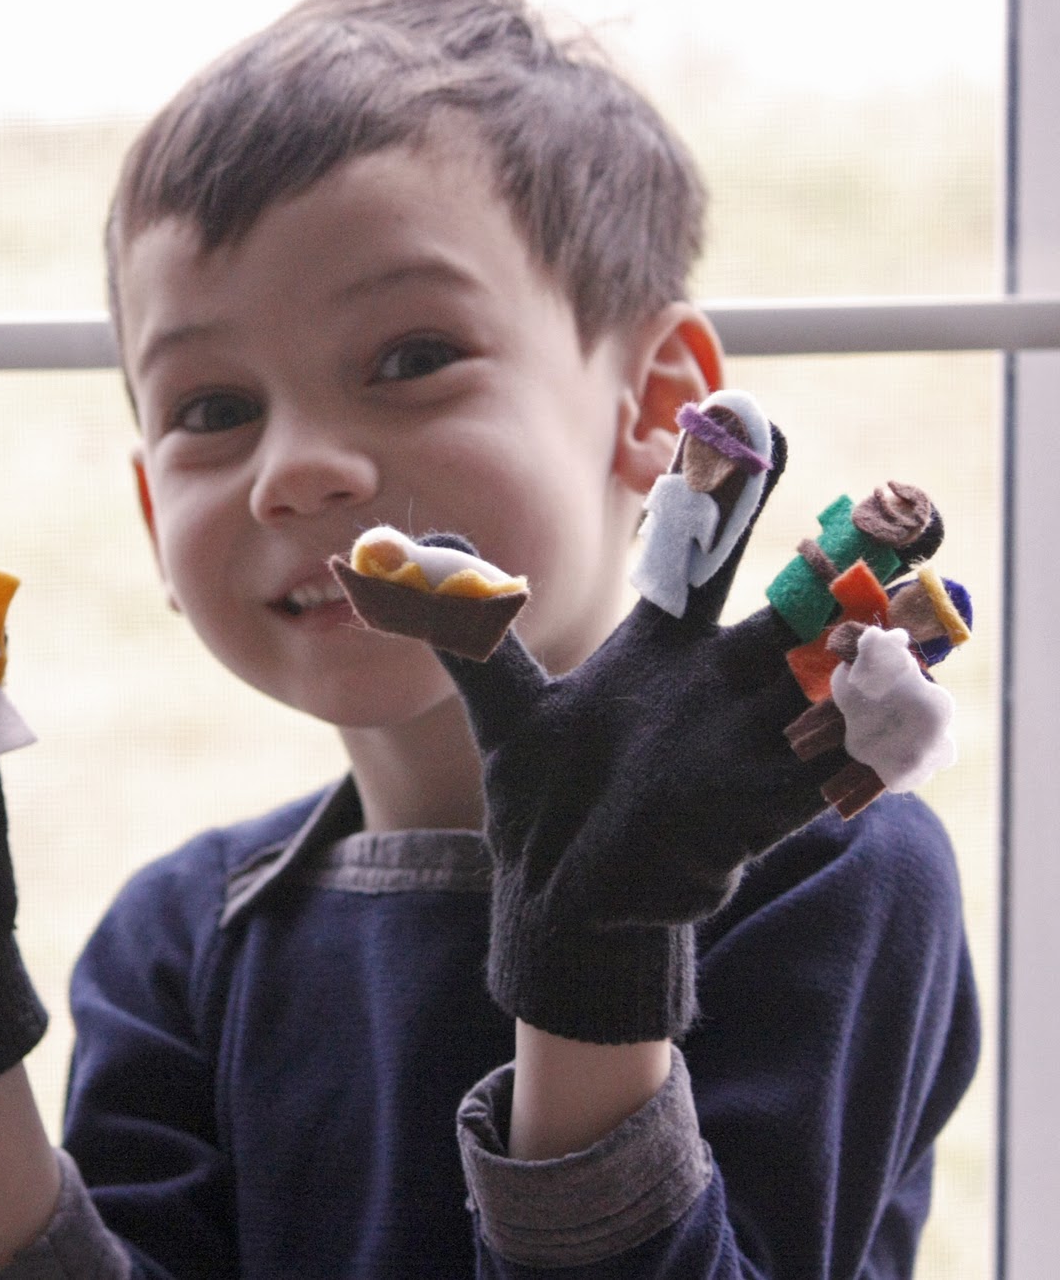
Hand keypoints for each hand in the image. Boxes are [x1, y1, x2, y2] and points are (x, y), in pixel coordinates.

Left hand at [333, 394, 962, 1043]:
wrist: (562, 902)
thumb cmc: (547, 800)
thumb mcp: (506, 711)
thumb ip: (467, 629)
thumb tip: (408, 547)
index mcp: (664, 651)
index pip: (701, 555)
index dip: (724, 492)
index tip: (740, 417)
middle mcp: (718, 682)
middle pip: (789, 604)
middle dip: (839, 556)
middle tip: (883, 501)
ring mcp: (745, 741)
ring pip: (826, 678)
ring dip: (870, 640)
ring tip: (911, 597)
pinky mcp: (758, 806)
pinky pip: (830, 767)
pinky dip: (870, 738)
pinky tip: (911, 704)